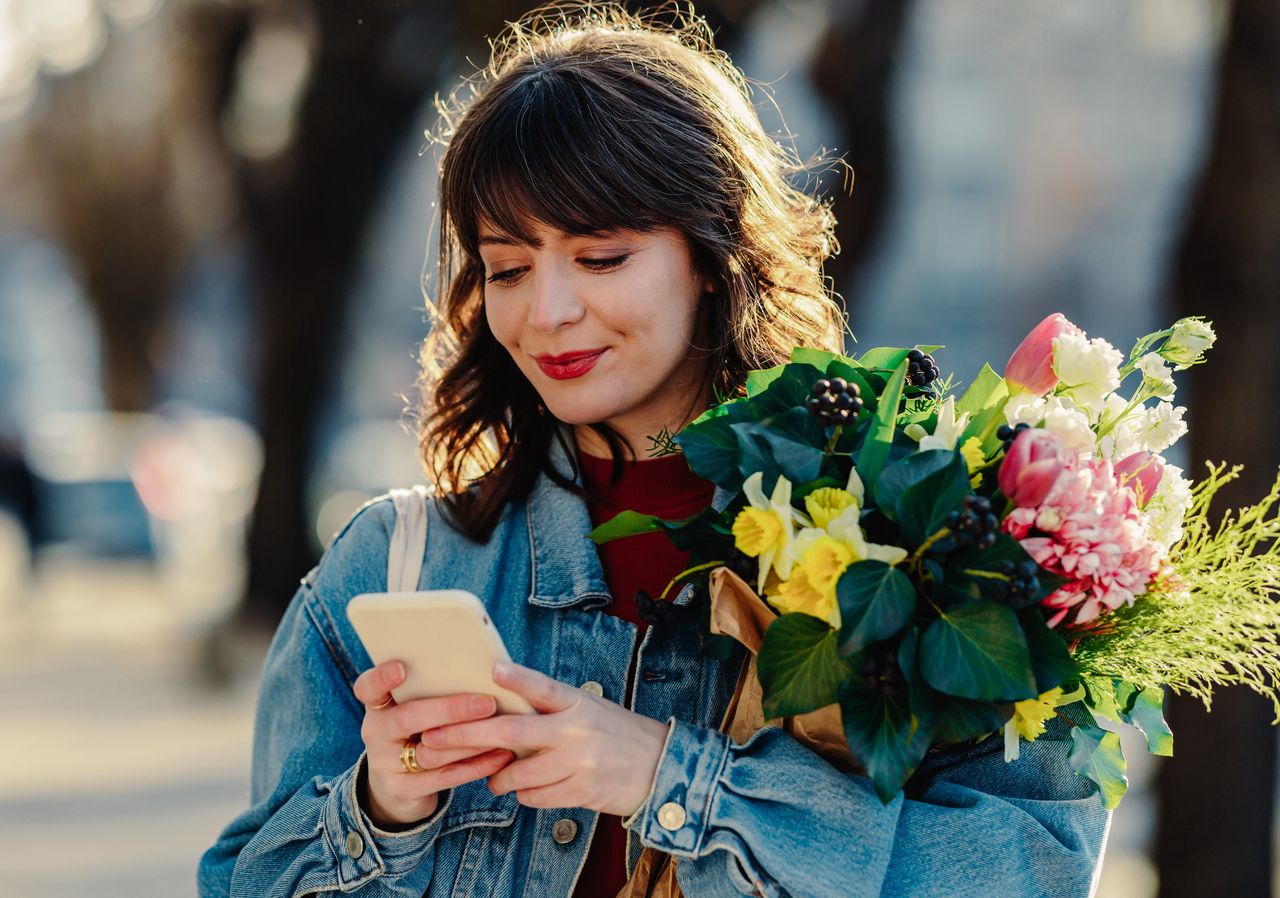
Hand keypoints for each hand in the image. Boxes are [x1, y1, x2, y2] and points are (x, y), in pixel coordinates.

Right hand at [353, 660, 514, 828]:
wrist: (398, 786)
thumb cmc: (417, 733)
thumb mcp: (414, 711)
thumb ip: (433, 692)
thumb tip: (484, 669)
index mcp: (378, 706)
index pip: (368, 688)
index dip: (381, 677)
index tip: (401, 668)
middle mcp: (376, 733)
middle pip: (408, 718)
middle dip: (450, 710)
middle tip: (487, 703)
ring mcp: (385, 764)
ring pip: (430, 751)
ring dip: (470, 740)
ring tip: (501, 728)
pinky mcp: (403, 790)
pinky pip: (444, 778)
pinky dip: (476, 766)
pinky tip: (500, 755)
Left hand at [420, 662, 669, 816]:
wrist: (658, 766)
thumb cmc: (613, 732)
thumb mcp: (587, 707)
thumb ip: (550, 706)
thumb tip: (502, 701)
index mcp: (576, 702)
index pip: (543, 687)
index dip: (518, 679)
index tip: (493, 669)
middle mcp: (574, 731)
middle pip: (511, 731)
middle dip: (466, 735)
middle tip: (433, 738)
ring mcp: (576, 763)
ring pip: (517, 773)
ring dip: (497, 777)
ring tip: (492, 776)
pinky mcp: (579, 791)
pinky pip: (534, 797)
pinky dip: (523, 794)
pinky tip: (525, 789)